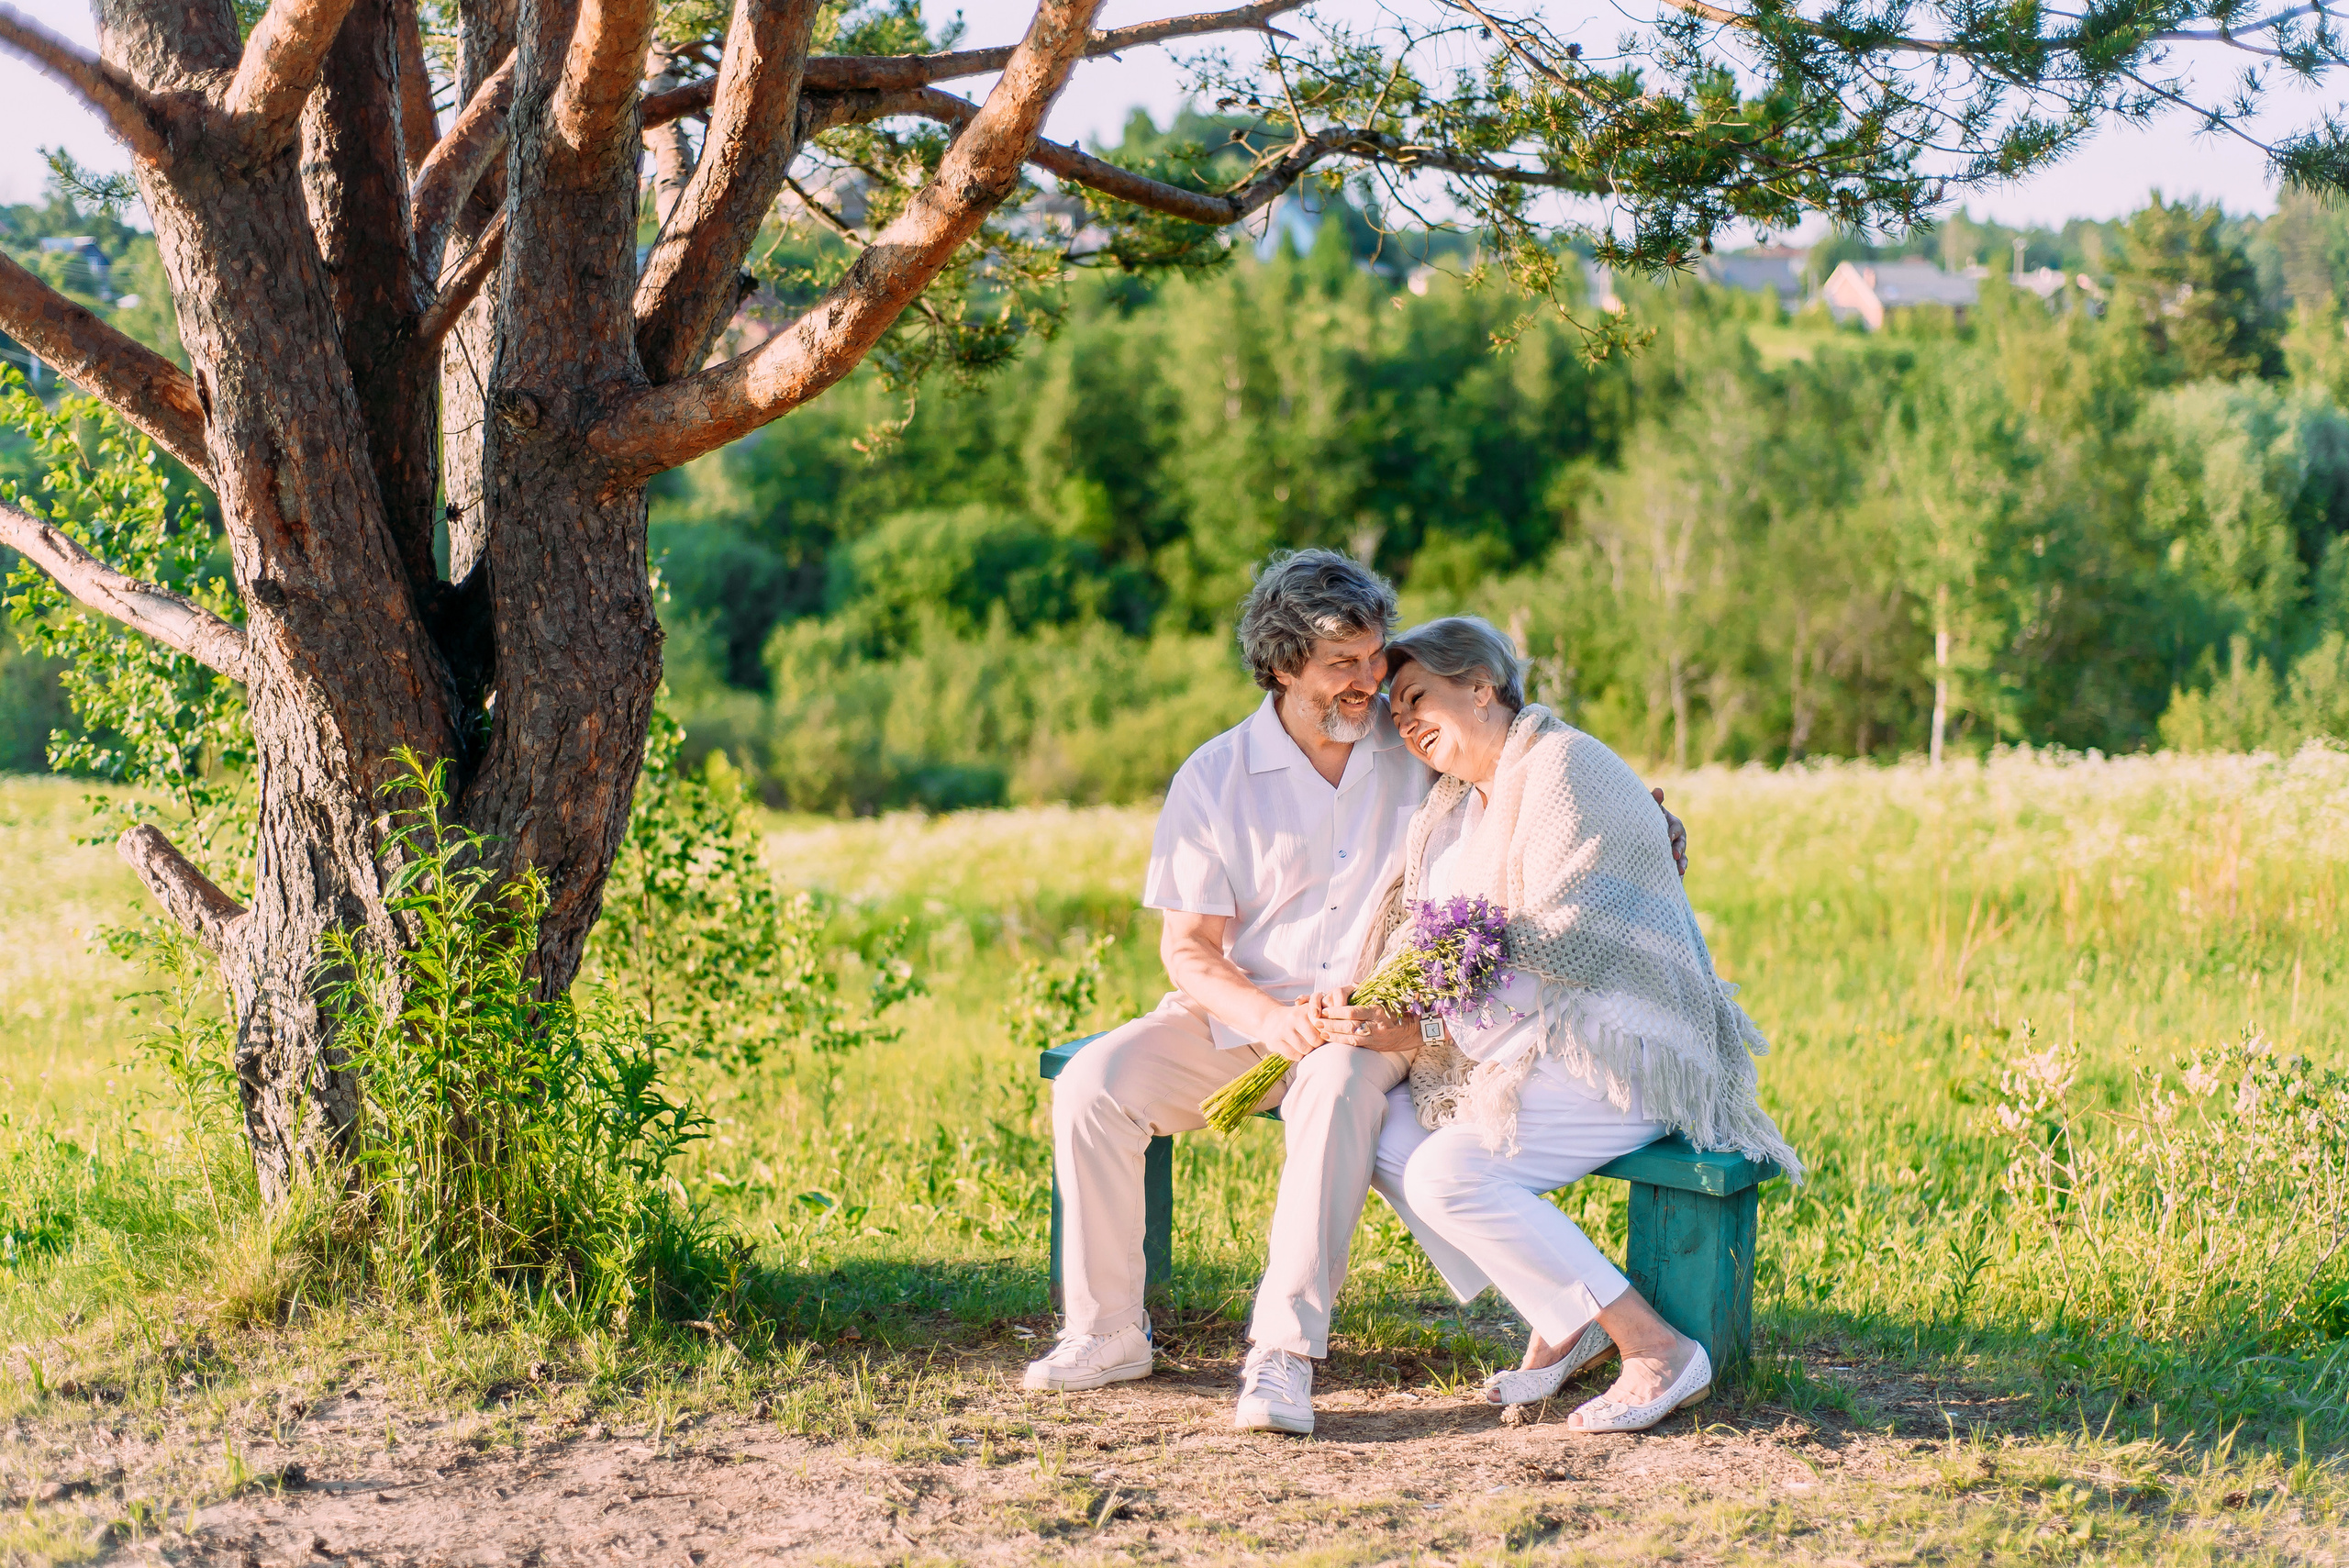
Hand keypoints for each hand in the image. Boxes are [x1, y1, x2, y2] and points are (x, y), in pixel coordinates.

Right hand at [1255, 996, 1326, 1061]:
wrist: (1271, 1020)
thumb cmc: (1297, 1019)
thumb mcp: (1309, 1012)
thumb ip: (1326, 1016)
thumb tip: (1343, 1026)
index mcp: (1305, 1009)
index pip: (1324, 1026)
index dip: (1326, 1033)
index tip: (1324, 1035)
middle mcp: (1294, 1017)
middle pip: (1316, 1040)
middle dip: (1317, 1044)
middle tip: (1314, 1043)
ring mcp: (1283, 1029)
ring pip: (1305, 1049)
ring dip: (1308, 1051)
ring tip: (1305, 1045)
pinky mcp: (1275, 1041)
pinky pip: (1295, 1055)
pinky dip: (1298, 1055)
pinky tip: (1296, 1049)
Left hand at [1310, 988, 1424, 1052]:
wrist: (1416, 1030)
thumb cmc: (1400, 1008)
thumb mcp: (1388, 997)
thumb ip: (1371, 990)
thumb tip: (1355, 983)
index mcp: (1379, 1011)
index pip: (1354, 1012)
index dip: (1337, 1012)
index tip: (1325, 1009)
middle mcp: (1376, 1025)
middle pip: (1349, 1026)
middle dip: (1331, 1023)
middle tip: (1317, 1020)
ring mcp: (1375, 1037)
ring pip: (1350, 1037)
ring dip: (1333, 1034)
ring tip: (1319, 1030)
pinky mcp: (1374, 1045)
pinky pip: (1355, 1044)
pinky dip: (1341, 1041)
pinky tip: (1329, 1038)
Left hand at [1652, 786, 1687, 877]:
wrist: (1639, 834)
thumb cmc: (1645, 818)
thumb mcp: (1650, 810)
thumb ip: (1654, 801)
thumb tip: (1658, 790)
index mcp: (1673, 824)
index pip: (1676, 827)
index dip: (1673, 832)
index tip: (1667, 838)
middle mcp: (1677, 839)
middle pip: (1681, 844)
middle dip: (1678, 850)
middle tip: (1674, 856)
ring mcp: (1676, 852)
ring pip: (1682, 859)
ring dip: (1681, 865)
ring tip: (1679, 872)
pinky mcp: (1671, 864)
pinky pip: (1677, 870)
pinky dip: (1677, 876)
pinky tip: (1676, 882)